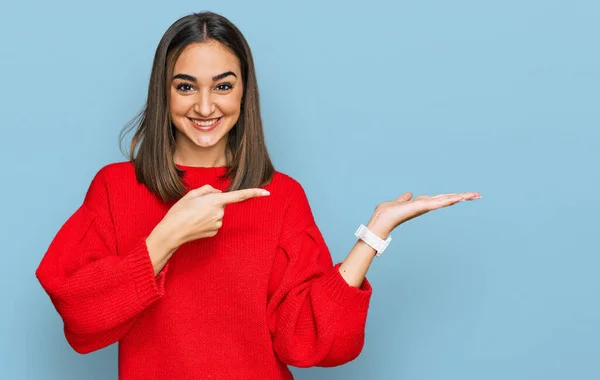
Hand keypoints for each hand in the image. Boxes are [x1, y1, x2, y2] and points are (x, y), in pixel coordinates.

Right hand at [157, 184, 269, 247]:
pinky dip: (206, 221)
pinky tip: (196, 223)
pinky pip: (214, 222)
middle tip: (195, 206)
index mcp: (215, 200)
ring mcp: (218, 223)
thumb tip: (218, 193)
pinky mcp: (215, 232)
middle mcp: (220, 213)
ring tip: (193, 215)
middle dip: (212, 202)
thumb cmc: (180, 211)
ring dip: (208, 212)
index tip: (266, 192)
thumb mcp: (191, 194)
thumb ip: (208, 189)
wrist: (172, 232)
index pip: (239, 195)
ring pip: (217, 213)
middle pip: (221, 203)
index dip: (254, 193)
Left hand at [367, 191, 481, 237]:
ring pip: (446, 200)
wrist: (381, 220)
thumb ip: (404, 199)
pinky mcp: (422, 206)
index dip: (452, 196)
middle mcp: (425, 205)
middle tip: (477, 195)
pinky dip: (450, 199)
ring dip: (461, 197)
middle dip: (462, 197)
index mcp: (421, 203)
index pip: (439, 199)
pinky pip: (439, 202)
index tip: (464, 195)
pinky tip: (460, 197)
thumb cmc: (387, 213)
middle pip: (447, 199)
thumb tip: (409, 194)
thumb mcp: (398, 202)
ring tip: (475, 195)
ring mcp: (425, 206)